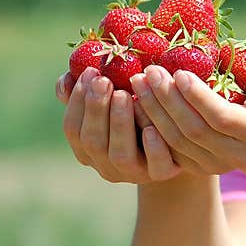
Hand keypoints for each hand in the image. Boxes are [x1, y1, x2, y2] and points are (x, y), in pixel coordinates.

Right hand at [57, 67, 183, 182]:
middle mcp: (106, 165)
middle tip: (105, 81)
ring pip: (120, 155)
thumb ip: (88, 90)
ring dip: (120, 123)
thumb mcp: (113, 99)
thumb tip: (67, 82)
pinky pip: (156, 166)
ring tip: (124, 95)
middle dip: (96, 109)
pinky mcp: (162, 173)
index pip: (73, 129)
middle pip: (93, 142)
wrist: (178, 138)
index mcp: (88, 148)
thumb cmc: (137, 112)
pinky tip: (151, 129)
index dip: (78, 102)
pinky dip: (152, 148)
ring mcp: (133, 173)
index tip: (90, 73)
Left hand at [128, 64, 245, 175]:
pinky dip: (149, 124)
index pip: (222, 117)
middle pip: (194, 130)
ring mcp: (214, 166)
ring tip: (140, 81)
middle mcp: (237, 156)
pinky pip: (166, 148)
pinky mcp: (195, 167)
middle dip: (168, 100)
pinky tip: (139, 100)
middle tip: (151, 72)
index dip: (198, 97)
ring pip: (176, 140)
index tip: (179, 72)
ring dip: (153, 110)